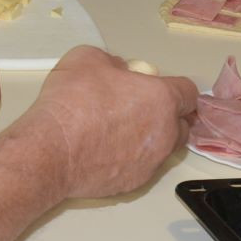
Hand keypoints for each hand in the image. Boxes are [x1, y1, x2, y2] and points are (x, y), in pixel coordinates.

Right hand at [13, 47, 196, 199]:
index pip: (189, 92)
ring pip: (165, 148)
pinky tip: (109, 151)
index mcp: (162, 98)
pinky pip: (144, 166)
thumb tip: (119, 71)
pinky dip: (133, 158)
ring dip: (154, 138)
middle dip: (170, 116)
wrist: (51, 150)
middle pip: (183, 124)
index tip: (161, 88)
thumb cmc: (72, 102)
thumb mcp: (88, 59)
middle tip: (145, 109)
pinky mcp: (135, 182)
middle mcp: (165, 132)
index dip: (176, 87)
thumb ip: (114, 62)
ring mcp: (152, 161)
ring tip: (125, 131)